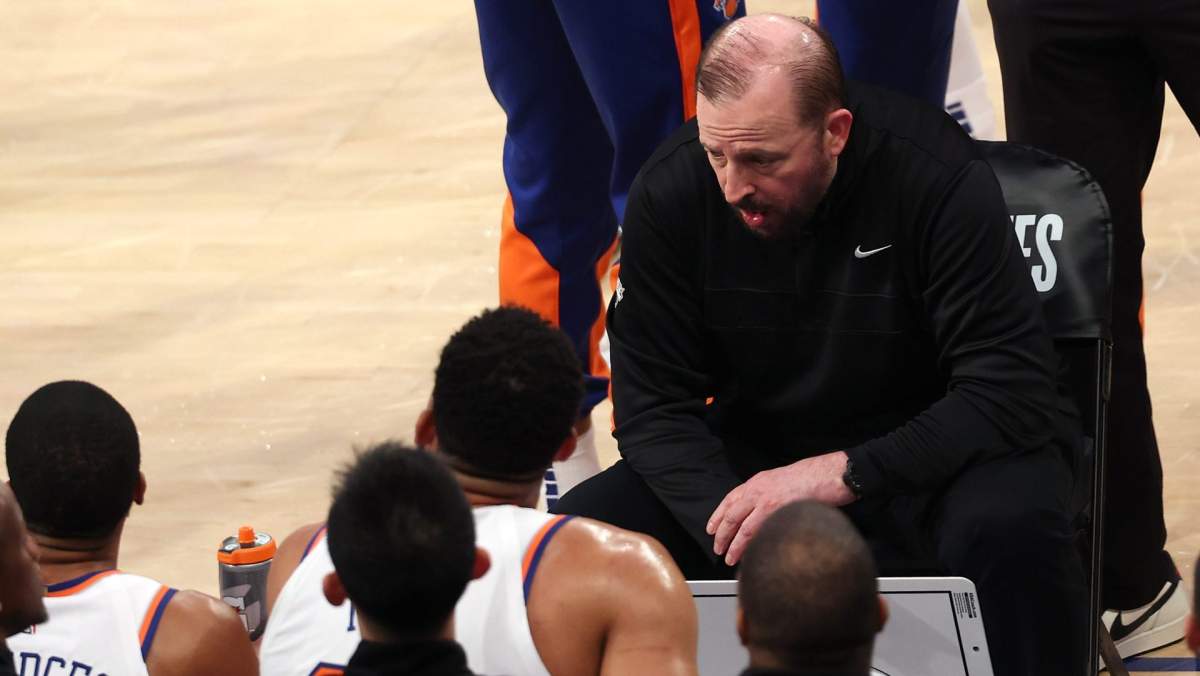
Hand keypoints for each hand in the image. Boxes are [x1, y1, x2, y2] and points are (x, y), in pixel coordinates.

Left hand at [705, 451, 855, 565]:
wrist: (829, 474)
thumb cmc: (811, 477)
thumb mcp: (780, 479)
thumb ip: (766, 493)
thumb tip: (757, 511)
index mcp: (757, 482)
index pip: (729, 499)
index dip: (717, 516)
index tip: (711, 528)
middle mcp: (757, 491)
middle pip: (731, 516)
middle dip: (722, 535)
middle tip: (718, 549)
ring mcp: (767, 502)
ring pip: (742, 528)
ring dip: (734, 546)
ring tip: (730, 558)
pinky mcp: (778, 513)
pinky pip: (759, 533)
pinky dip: (752, 547)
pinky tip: (750, 555)